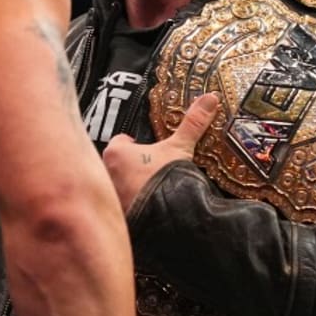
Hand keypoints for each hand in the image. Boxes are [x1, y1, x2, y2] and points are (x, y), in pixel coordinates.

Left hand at [101, 93, 220, 210]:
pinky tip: (149, 205)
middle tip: (150, 169)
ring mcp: (110, 195)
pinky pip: (123, 205)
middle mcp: (105, 173)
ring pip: (118, 184)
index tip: (148, 150)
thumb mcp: (180, 147)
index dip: (135, 144)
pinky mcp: (116, 214)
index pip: (121, 141)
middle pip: (117, 164)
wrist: (165, 217)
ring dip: (130, 186)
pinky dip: (133, 204)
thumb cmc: (165, 179)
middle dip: (131, 166)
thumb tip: (210, 98)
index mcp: (115, 152)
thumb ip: (192, 123)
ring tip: (151, 188)